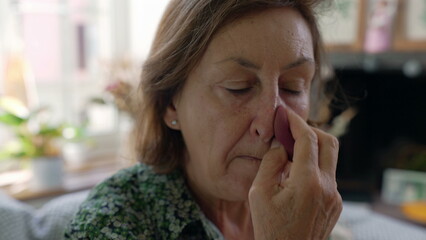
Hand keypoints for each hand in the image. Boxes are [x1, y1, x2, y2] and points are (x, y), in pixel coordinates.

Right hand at [249, 108, 341, 239]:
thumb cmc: (270, 228)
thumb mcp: (259, 193)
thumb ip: (271, 163)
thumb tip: (281, 145)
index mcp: (307, 182)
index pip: (308, 139)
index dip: (295, 122)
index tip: (284, 114)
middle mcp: (328, 187)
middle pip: (329, 142)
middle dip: (310, 130)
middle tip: (290, 131)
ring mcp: (335, 196)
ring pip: (329, 159)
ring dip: (311, 150)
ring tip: (287, 157)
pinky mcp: (335, 204)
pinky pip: (327, 176)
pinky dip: (313, 167)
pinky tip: (294, 177)